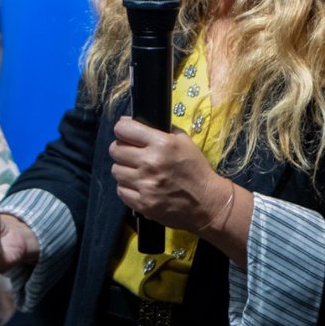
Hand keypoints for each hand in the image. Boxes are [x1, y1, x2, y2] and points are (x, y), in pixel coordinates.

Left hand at [108, 115, 228, 232]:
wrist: (208, 203)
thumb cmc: (196, 169)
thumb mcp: (184, 141)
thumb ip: (163, 130)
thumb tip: (137, 121)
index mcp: (161, 143)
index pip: (123, 129)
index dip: (122, 129)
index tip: (125, 133)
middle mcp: (150, 162)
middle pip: (115, 150)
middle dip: (122, 150)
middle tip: (131, 154)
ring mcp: (145, 184)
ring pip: (115, 170)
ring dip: (125, 170)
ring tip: (136, 172)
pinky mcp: (143, 204)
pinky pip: (121, 190)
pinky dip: (127, 188)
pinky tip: (139, 186)